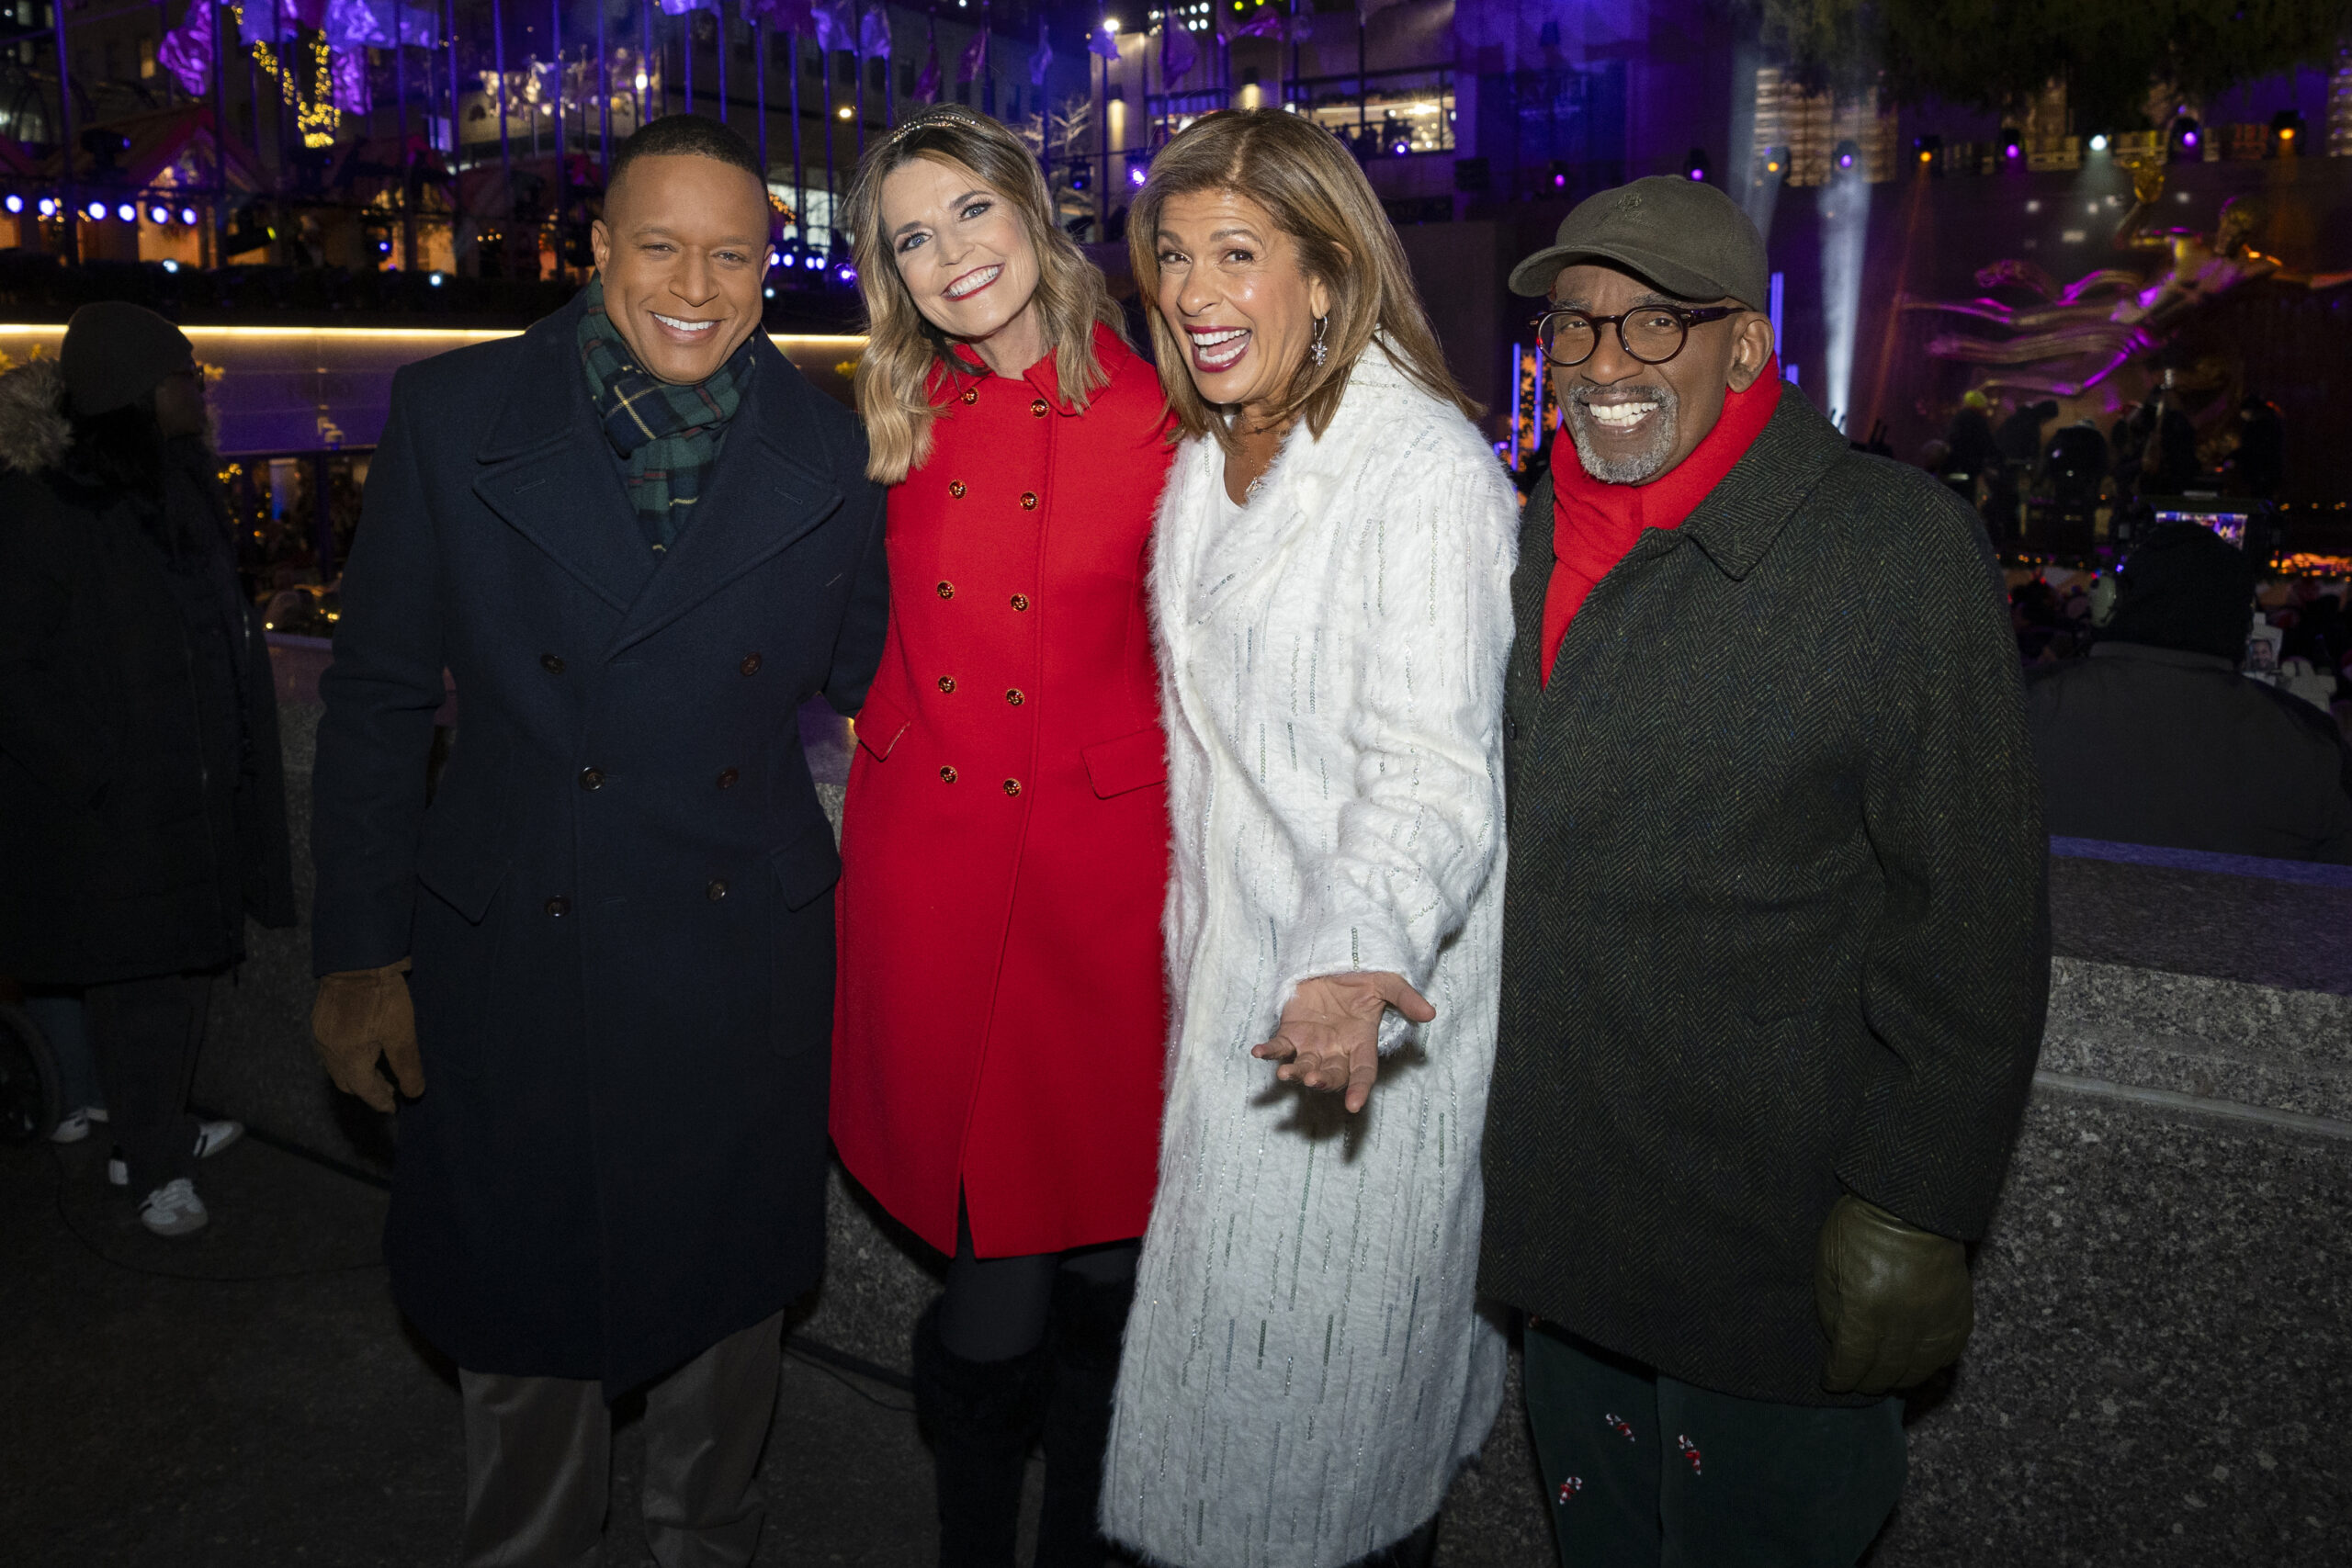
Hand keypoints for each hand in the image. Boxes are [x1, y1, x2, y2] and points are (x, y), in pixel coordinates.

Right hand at [311, 960, 421, 1112]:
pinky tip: (365, 1049)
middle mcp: (329, 1050)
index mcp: (348, 1057)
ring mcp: (321, 1034)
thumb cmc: (383, 995)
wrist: (356, 957)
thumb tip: (414, 1093)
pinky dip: (348, 1058)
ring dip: (357, 1073)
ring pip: (338, 1067)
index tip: (394, 1107)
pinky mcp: (320, 1020)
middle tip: (391, 1089)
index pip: (364, 1090)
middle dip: (368, 1089)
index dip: (380, 1101)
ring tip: (381, 1071)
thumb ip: (407, 1065)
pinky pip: (332, 1050)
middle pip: (348, 1082)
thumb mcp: (401, 1031)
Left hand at [1251, 972, 1434, 1113]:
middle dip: (1323, 1081)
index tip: (1354, 1106)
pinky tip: (1258, 1052)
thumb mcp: (1387, 983)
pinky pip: (1278, 1047)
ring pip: (1303, 1066)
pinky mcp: (1290, 1031)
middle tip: (1314, 1081)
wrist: (1334, 960)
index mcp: (1361, 1043)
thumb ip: (1405, 999)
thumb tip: (1431, 1013)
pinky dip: (1269, 1051)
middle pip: (1331, 1074)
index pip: (1363, 1072)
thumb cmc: (1363, 976)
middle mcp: (1336, 1050)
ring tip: (1285, 1074)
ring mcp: (1312, 1043)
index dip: (1359, 1089)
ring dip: (1295, 1073)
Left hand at [1815, 1193, 1973, 1395]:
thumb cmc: (1859, 1227)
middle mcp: (1904, 1321)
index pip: (1852, 1362)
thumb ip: (1830, 1308)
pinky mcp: (1959, 1314)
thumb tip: (1837, 1342)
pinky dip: (1929, 1365)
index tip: (1831, 1381)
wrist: (1912, 1204)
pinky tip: (1915, 1364)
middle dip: (1865, 1382)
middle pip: (1884, 1372)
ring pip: (1917, 1371)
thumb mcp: (1827, 1263)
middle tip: (1855, 1382)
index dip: (1839, 1377)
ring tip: (1883, 1378)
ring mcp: (1935, 1320)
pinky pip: (1946, 1354)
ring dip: (1897, 1380)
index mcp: (1866, 1308)